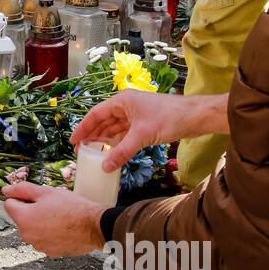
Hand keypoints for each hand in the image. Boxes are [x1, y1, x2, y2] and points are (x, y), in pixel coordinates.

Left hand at [2, 182, 106, 255]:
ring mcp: (39, 246)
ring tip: (59, 216)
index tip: (35, 196)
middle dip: (31, 210)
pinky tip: (63, 227)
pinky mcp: (50, 252)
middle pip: (21, 218)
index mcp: (23, 219)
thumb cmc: (72, 208)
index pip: (9, 204)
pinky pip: (44, 239)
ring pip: (33, 229)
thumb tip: (6, 190)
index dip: (21, 197)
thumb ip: (22, 189)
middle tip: (51, 205)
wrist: (94, 226)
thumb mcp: (46, 192)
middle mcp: (27, 236)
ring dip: (41, 222)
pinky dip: (50, 233)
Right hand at [72, 90, 222, 171]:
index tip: (73, 141)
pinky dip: (118, 143)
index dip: (83, 127)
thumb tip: (105, 167)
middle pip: (103, 121)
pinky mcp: (144, 124)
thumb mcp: (142, 136)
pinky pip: (125, 134)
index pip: (96, 114)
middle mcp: (126, 106)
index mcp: (122, 101)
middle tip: (81, 151)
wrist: (195, 117)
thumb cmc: (169, 118)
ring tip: (93, 154)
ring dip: (105, 141)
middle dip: (92, 136)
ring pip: (115, 129)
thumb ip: (122, 152)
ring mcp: (136, 115)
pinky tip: (112, 153)